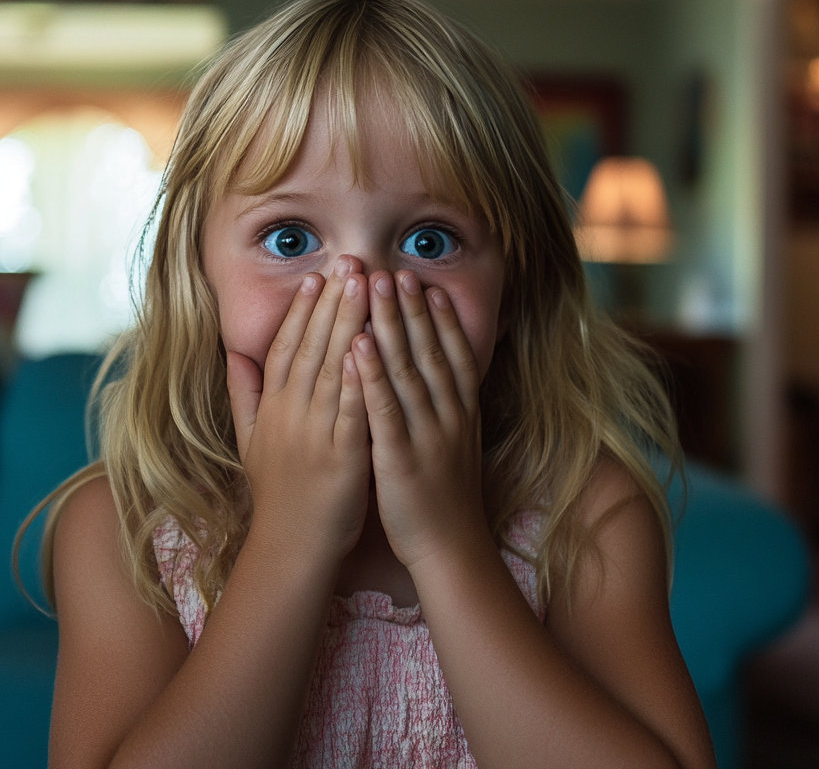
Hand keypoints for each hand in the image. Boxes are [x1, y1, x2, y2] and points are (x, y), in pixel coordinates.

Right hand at [225, 257, 372, 561]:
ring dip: (347, 322)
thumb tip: (234, 353)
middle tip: (348, 261)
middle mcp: (290, 412)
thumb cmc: (279, 493)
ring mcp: (314, 431)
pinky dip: (357, 374)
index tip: (315, 274)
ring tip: (364, 285)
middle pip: (310, 346)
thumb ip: (243, 394)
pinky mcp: (340, 454)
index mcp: (273, 407)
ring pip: (330, 366)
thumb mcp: (249, 439)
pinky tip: (369, 344)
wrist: (292, 546)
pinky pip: (349, 406)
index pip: (286, 346)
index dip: (301, 309)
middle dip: (330, 300)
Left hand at [353, 270, 487, 568]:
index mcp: (458, 413)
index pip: (452, 355)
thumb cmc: (442, 497)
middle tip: (394, 270)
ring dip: (392, 325)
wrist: (450, 548)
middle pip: (430, 352)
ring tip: (375, 287)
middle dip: (411, 308)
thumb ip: (445, 409)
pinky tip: (359, 344)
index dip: (438, 318)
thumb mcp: (452, 445)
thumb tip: (433, 376)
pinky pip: (385, 408)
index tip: (423, 283)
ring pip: (408, 370)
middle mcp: (448, 416)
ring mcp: (427, 434)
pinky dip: (372, 374)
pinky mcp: (401, 457)